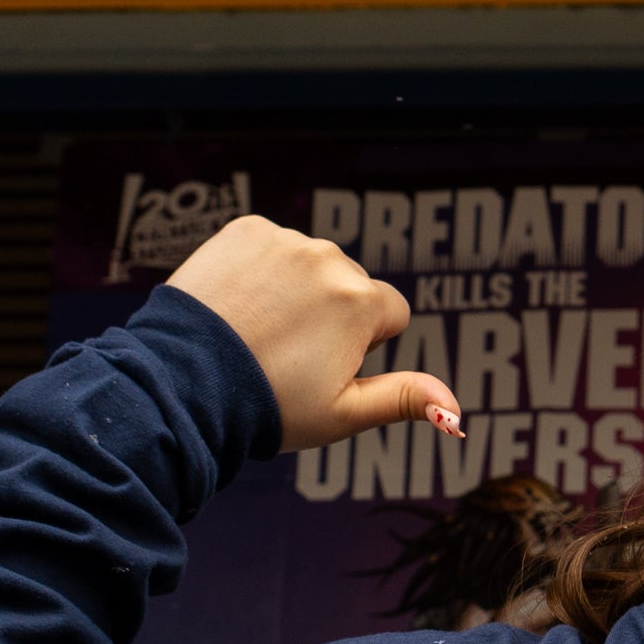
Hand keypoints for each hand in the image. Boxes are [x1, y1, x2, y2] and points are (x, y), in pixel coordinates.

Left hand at [166, 216, 462, 451]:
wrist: (185, 383)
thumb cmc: (270, 406)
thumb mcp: (344, 413)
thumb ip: (405, 400)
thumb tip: (458, 412)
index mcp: (361, 300)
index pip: (392, 313)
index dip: (366, 345)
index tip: (329, 366)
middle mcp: (329, 258)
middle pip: (350, 286)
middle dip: (333, 315)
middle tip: (290, 354)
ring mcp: (284, 240)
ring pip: (310, 266)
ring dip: (296, 291)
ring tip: (260, 331)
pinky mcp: (244, 229)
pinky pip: (270, 246)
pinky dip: (260, 271)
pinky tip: (241, 305)